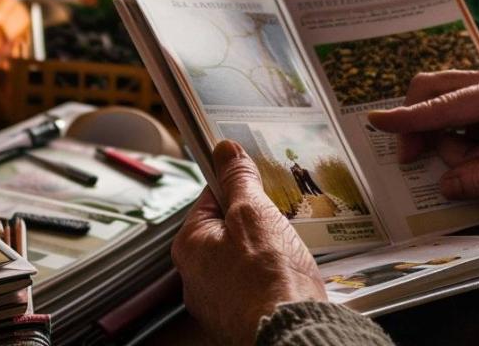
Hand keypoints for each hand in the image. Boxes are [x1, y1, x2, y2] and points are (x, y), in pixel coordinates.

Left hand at [171, 140, 326, 344]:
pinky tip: (288, 277)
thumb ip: (238, 178)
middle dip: (255, 222)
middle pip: (227, 230)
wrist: (289, 331)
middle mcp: (196, 276)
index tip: (254, 179)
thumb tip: (226, 151)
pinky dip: (271, 278)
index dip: (237, 185)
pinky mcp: (240, 318)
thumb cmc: (267, 278)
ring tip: (286, 252)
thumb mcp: (253, 211)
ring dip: (266, 252)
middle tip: (277, 220)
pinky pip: (254, 286)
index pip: (210, 198)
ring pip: (242, 259)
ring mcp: (217, 301)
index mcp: (189, 246)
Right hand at [367, 71, 478, 198]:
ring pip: (446, 106)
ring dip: (452, 139)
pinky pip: (463, 117)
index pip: (443, 105)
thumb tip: (444, 185)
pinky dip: (466, 139)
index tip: (375, 122)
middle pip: (433, 90)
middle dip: (420, 124)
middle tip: (416, 158)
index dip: (407, 118)